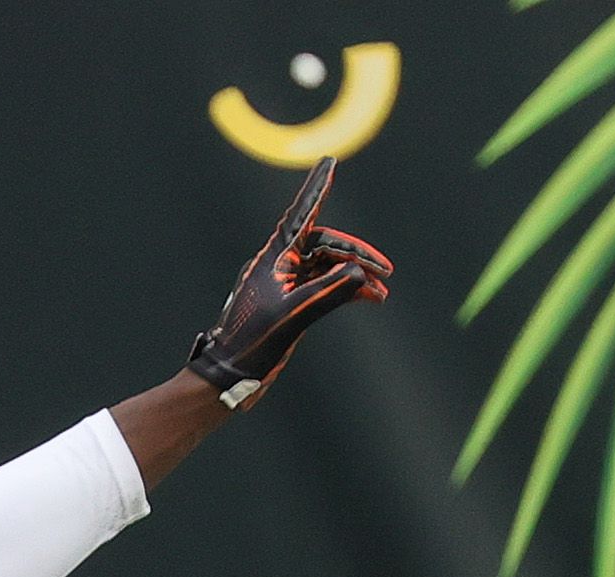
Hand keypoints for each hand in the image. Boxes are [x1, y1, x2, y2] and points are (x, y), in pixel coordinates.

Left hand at [187, 157, 390, 411]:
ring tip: (382, 292)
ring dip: (358, 275)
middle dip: (358, 255)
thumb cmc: (252, 345)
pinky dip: (348, 288)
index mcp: (273, 259)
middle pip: (327, 244)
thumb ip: (328, 292)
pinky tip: (371, 296)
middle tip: (385, 271)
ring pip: (330, 266)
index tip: (328, 163)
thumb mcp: (293, 316)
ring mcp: (286, 282)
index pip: (301, 214)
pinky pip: (327, 283)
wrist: (229, 376)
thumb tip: (359, 273)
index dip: (317, 188)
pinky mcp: (292, 300)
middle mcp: (279, 264)